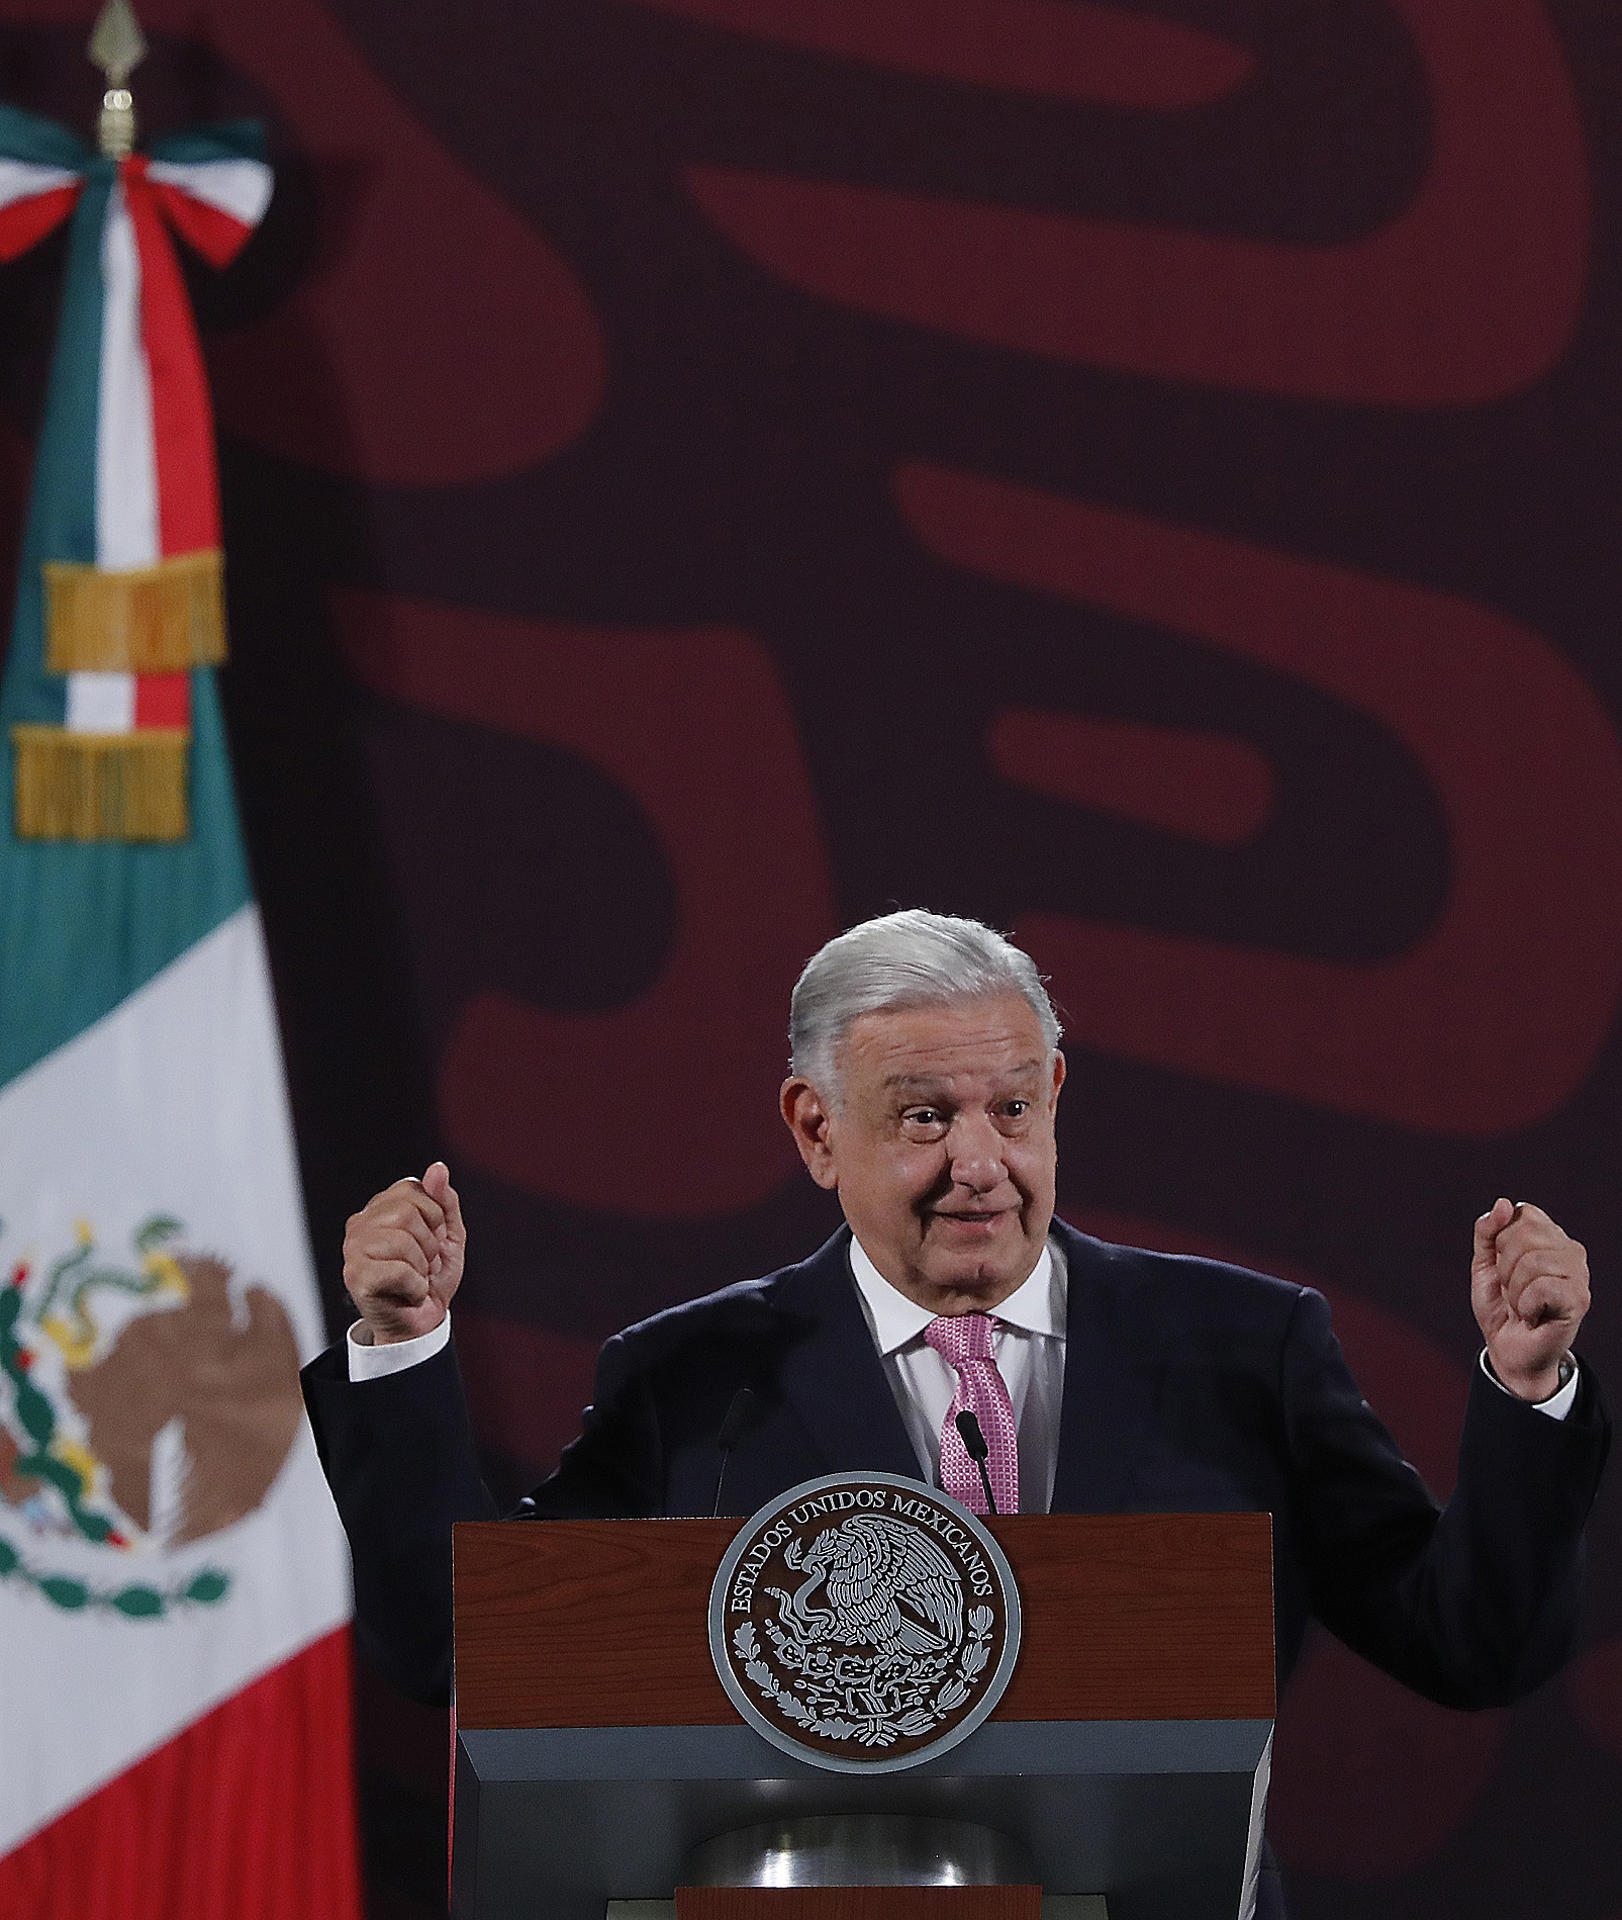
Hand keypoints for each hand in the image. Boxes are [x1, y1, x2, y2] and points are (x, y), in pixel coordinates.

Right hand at [342, 1161, 465, 1345]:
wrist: (422, 1323)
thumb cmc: (431, 1278)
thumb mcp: (448, 1235)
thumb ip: (444, 1201)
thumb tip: (437, 1168)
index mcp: (380, 1208)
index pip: (414, 1190)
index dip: (434, 1218)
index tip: (431, 1241)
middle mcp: (361, 1223)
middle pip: (408, 1214)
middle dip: (429, 1244)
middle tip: (422, 1265)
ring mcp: (353, 1249)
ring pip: (403, 1242)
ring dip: (422, 1268)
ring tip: (414, 1279)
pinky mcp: (355, 1277)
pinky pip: (399, 1271)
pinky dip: (416, 1287)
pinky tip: (407, 1294)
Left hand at [1471, 1198, 1589, 1401]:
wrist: (1507, 1348)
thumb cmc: (1499, 1304)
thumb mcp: (1483, 1263)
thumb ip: (1487, 1231)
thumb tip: (1504, 1204)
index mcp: (1550, 1236)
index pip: (1522, 1214)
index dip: (1501, 1241)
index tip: (1503, 1266)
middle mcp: (1570, 1250)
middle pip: (1525, 1235)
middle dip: (1505, 1266)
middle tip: (1512, 1289)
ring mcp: (1579, 1274)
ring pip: (1533, 1262)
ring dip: (1514, 1289)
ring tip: (1522, 1304)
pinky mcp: (1579, 1299)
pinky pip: (1543, 1287)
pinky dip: (1525, 1305)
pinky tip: (1532, 1316)